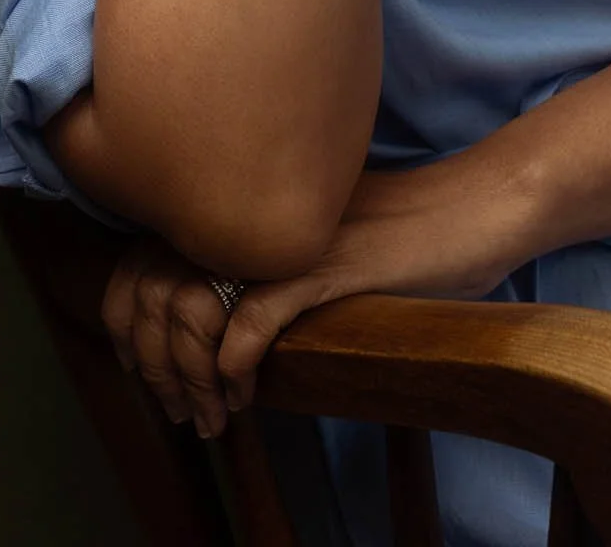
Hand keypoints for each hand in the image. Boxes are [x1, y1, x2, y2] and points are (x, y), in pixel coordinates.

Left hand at [104, 145, 537, 438]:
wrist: (477, 205)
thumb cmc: (409, 228)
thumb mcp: (322, 236)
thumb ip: (273, 256)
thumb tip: (224, 312)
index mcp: (249, 196)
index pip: (149, 251)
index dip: (132, 318)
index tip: (147, 370)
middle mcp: (257, 206)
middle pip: (159, 282)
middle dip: (155, 360)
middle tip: (175, 410)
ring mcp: (289, 232)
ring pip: (199, 303)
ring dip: (193, 371)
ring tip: (208, 414)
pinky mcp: (327, 261)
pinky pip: (256, 313)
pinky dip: (237, 359)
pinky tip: (241, 389)